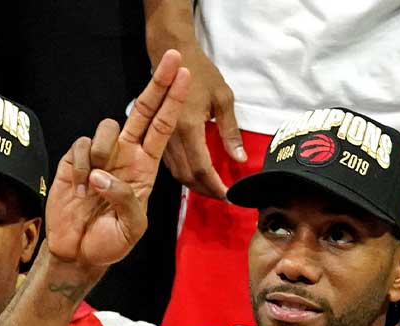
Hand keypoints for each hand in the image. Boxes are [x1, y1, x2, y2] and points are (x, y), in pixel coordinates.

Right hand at [46, 50, 188, 269]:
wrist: (78, 252)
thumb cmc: (110, 242)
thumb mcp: (131, 227)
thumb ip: (125, 199)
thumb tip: (102, 174)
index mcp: (145, 168)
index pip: (163, 127)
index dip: (174, 101)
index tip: (186, 76)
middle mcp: (125, 156)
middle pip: (142, 111)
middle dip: (158, 84)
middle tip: (174, 57)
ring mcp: (100, 156)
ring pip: (107, 128)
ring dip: (104, 152)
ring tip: (96, 185)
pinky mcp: (75, 160)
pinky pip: (82, 147)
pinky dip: (82, 168)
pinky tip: (80, 190)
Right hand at [149, 39, 244, 198]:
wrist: (171, 56)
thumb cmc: (200, 73)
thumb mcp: (223, 98)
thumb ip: (230, 131)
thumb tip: (239, 159)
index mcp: (188, 127)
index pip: (201, 168)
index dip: (215, 186)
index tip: (230, 195)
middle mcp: (171, 137)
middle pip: (187, 177)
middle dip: (206, 191)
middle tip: (224, 196)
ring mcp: (162, 138)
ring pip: (177, 173)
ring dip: (195, 186)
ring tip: (214, 189)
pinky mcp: (159, 136)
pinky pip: (171, 164)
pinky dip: (185, 175)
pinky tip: (198, 176)